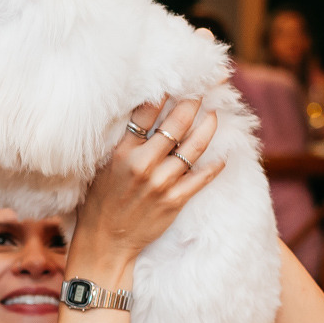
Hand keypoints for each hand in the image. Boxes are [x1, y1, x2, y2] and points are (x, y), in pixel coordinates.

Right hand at [74, 96, 224, 274]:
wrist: (105, 242)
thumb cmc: (100, 203)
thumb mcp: (103, 168)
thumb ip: (125, 145)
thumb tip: (143, 119)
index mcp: (122, 153)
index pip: (146, 112)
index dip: (164, 92)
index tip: (176, 79)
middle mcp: (143, 165)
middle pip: (176, 124)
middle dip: (193, 103)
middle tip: (203, 91)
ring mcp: (161, 183)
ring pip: (193, 147)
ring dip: (208, 128)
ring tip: (214, 116)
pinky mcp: (174, 201)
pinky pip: (201, 178)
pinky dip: (214, 166)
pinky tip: (223, 156)